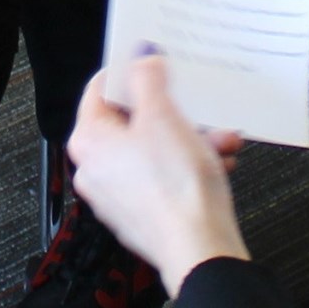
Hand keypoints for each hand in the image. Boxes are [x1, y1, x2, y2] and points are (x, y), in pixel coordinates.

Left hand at [68, 55, 247, 298]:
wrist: (200, 249)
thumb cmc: (175, 189)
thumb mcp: (164, 116)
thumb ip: (148, 79)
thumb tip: (139, 58)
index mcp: (89, 142)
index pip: (99, 90)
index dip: (129, 72)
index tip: (153, 62)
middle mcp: (96, 170)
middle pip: (133, 122)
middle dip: (174, 111)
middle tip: (196, 105)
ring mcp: (119, 195)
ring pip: (155, 149)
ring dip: (191, 138)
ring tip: (219, 138)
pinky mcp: (144, 214)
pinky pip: (165, 176)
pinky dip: (190, 164)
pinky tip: (219, 161)